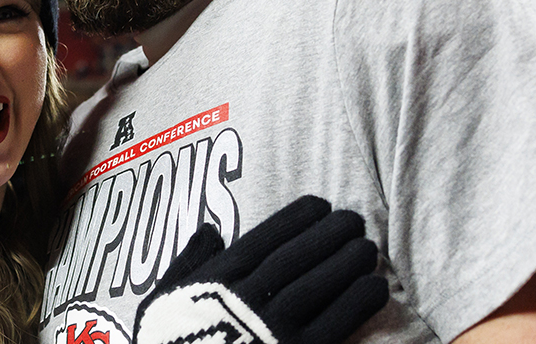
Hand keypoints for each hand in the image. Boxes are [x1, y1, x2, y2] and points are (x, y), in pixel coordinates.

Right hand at [134, 195, 388, 343]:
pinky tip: (374, 288)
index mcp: (215, 284)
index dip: (296, 219)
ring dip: (347, 263)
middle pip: (296, 258)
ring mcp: (273, 332)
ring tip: (367, 248)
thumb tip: (212, 230)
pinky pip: (334, 325)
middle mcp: (246, 302)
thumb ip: (188, 266)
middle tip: (354, 220)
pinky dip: (356, 304)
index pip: (263, 240)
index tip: (320, 204)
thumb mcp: (162, 304)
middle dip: (328, 234)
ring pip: (317, 286)